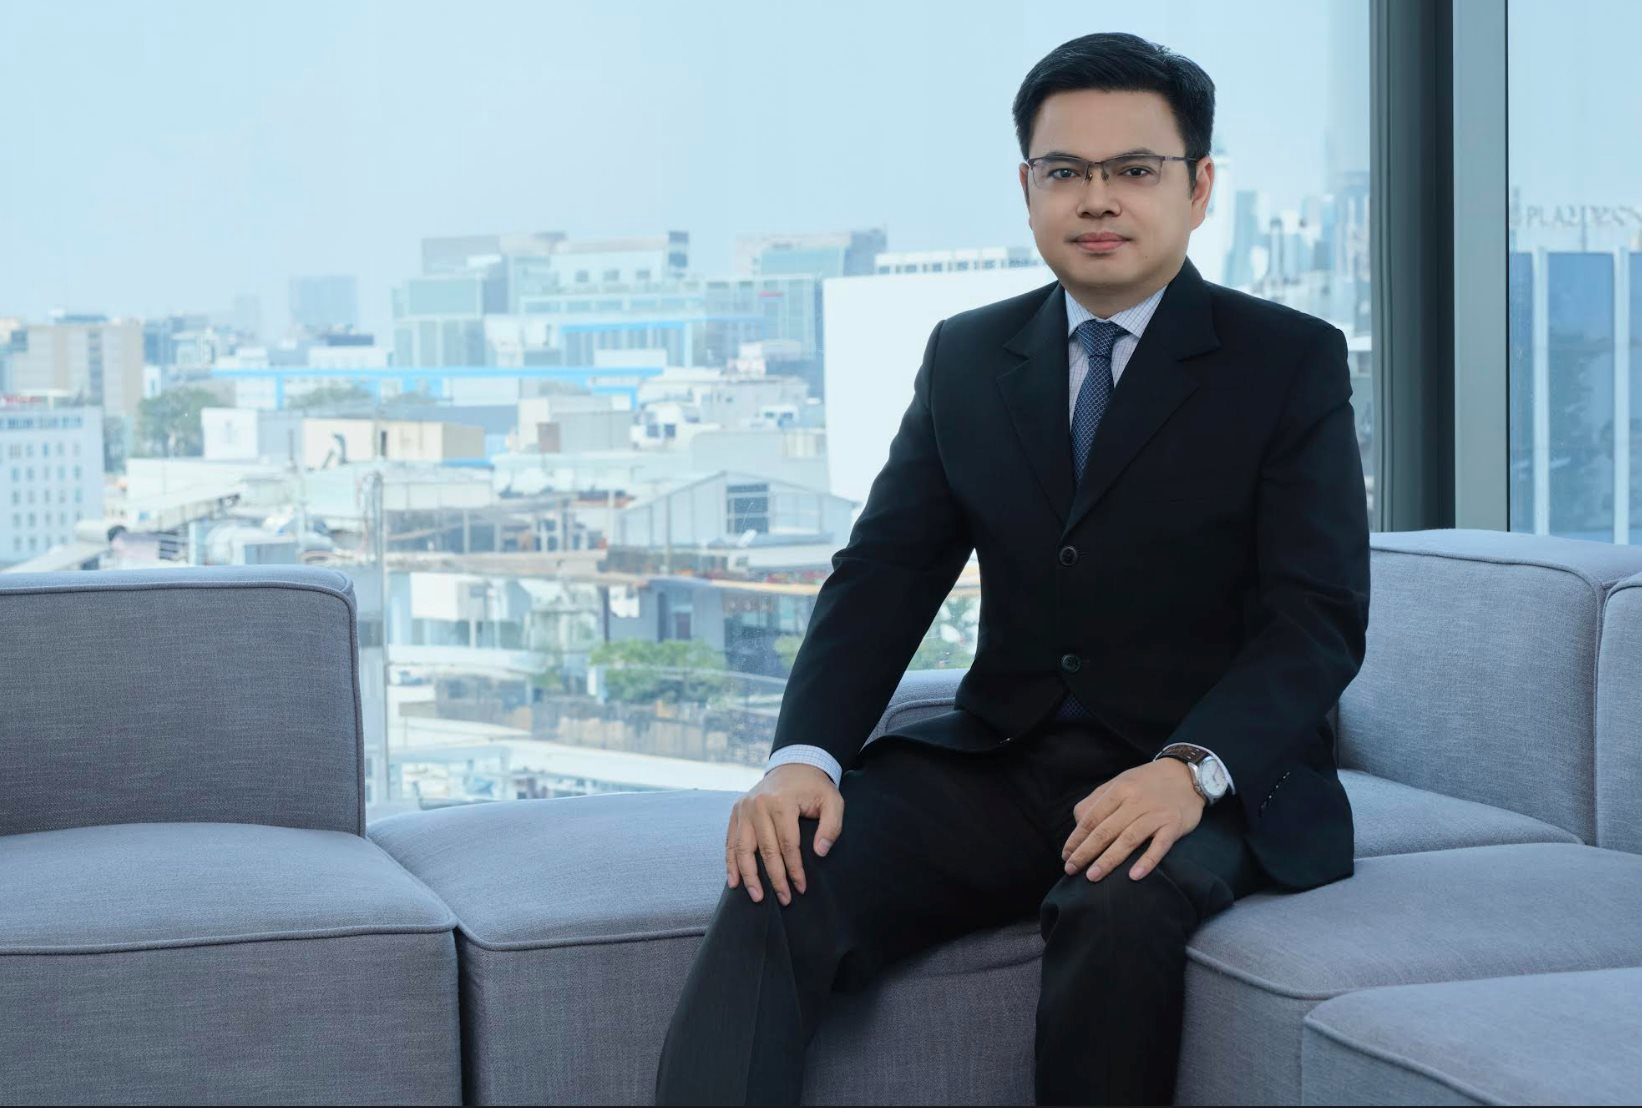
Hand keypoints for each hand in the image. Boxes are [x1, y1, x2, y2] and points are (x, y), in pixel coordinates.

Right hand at [726, 763, 843, 906]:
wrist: (794, 765)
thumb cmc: (814, 787)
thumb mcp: (832, 801)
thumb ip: (831, 826)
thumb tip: (819, 852)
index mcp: (781, 801)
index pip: (787, 844)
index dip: (794, 869)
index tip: (801, 888)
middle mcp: (758, 804)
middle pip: (765, 850)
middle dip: (775, 878)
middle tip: (784, 899)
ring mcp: (744, 808)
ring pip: (742, 849)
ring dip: (749, 876)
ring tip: (757, 896)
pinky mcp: (736, 811)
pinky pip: (730, 841)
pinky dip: (731, 863)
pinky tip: (734, 881)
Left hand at [1061, 759, 1204, 882]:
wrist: (1186, 774)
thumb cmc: (1146, 782)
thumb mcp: (1119, 782)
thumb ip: (1097, 800)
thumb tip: (1078, 823)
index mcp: (1118, 790)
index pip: (1092, 817)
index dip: (1076, 838)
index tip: (1066, 855)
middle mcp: (1135, 801)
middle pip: (1105, 830)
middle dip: (1085, 852)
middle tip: (1071, 869)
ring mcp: (1155, 814)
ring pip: (1128, 839)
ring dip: (1108, 860)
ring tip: (1092, 876)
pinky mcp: (1174, 825)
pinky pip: (1159, 845)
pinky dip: (1147, 860)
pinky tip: (1134, 876)